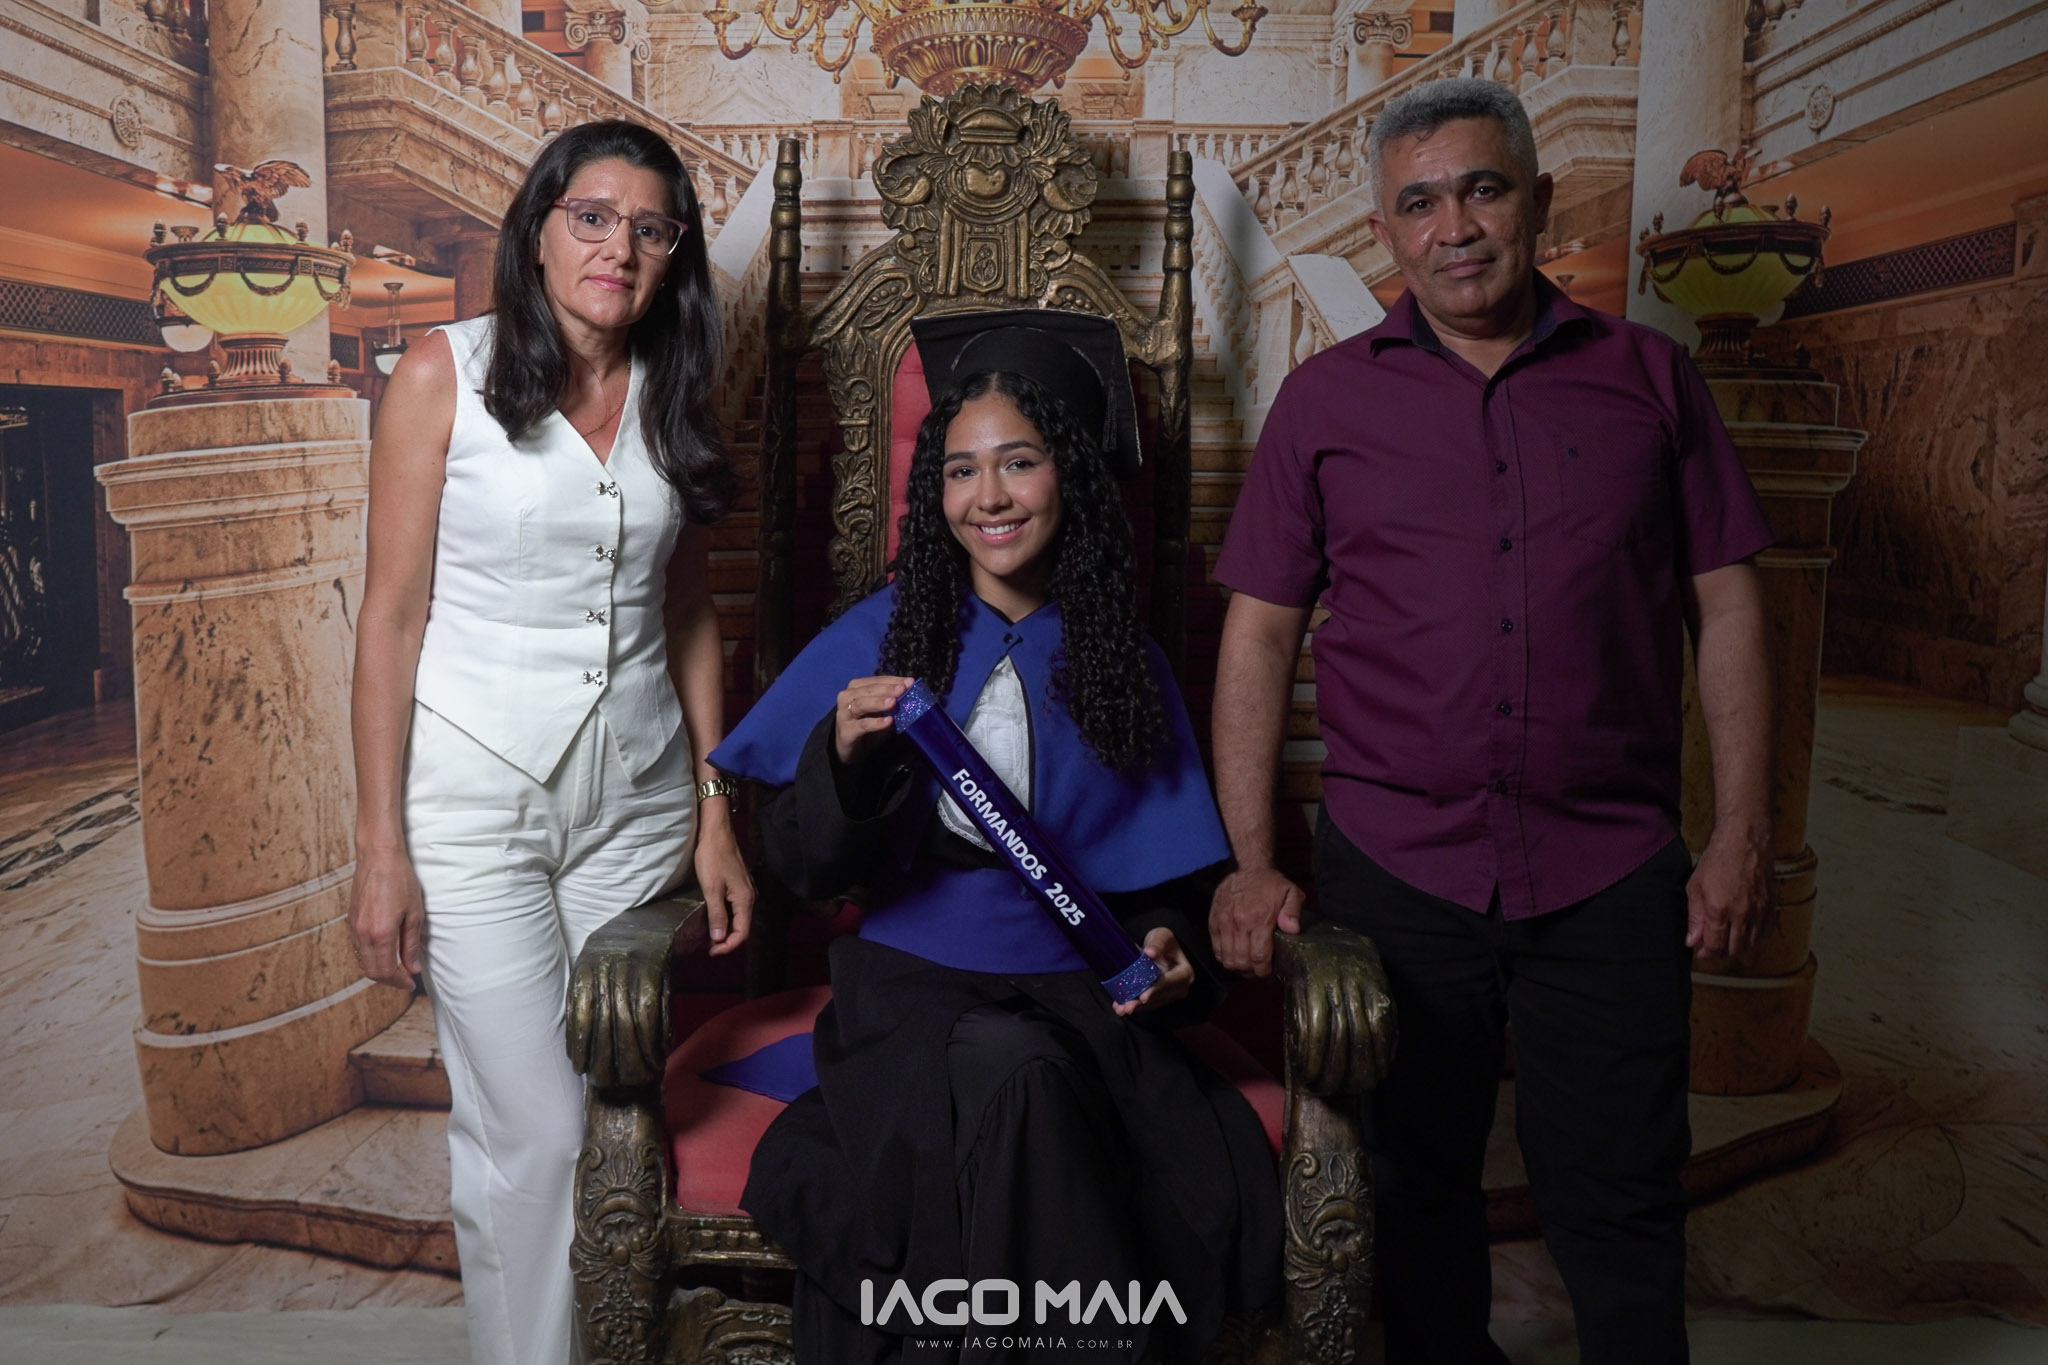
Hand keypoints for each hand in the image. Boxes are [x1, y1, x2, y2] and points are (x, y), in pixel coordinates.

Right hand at [349, 846, 424, 990]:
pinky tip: (385, 952)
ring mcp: (354, 927)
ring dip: (379, 969)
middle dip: (389, 979)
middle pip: (371, 971)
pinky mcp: (351, 920)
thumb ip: (411, 944)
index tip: (410, 984)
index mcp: (380, 934)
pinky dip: (371, 957)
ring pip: (363, 961)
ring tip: (398, 967)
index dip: (399, 982)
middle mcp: (363, 934)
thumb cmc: (400, 881)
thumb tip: (413, 968)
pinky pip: (358, 948)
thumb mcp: (414, 913)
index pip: (386, 971)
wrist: (378, 856)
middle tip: (406, 979)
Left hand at [694, 816, 754, 956]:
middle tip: (708, 947)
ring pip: (739, 918)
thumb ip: (716, 914)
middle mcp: (750, 897)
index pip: (742, 932)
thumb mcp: (711, 888)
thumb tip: (719, 938)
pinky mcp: (739, 885)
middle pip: (742, 927)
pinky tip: (714, 918)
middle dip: (726, 940)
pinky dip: (726, 918)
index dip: (728, 946)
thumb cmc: (713, 857)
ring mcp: (745, 890)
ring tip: (709, 937)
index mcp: (745, 899)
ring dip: (726, 930)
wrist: (716, 832)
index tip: (711, 952)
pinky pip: (735, 908)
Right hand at [834, 676, 911, 766]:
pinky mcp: (846, 731)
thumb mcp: (882, 713)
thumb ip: (893, 704)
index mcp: (856, 689)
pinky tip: (888, 722)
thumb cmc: (868, 728)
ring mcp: (844, 714)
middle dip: (887, 689)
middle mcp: (847, 698)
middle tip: (902, 689)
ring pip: (861, 704)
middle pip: (868, 690)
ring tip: (893, 702)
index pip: (876, 681)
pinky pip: (862, 725)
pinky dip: (875, 723)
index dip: (893, 680)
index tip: (909, 681)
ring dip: (878, 702)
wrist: (850, 751)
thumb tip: (911, 695)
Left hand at [1115, 928, 1194, 1016]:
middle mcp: (1180, 987)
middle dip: (1143, 1004)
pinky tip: (1120, 1008)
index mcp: (1184, 973)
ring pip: (1152, 1003)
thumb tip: (1150, 952)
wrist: (1159, 948)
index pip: (1170, 983)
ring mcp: (1170, 994)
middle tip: (1127, 1008)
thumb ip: (1158, 943)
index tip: (1143, 997)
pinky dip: (1134, 1006)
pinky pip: (1147, 1004)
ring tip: (1120, 1009)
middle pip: (1160, 997)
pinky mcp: (1160, 998)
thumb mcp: (1162, 936)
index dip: (1156, 990)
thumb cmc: (1163, 941)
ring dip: (1136, 1008)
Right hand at [1208, 865, 1304, 977]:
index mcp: (1260, 919)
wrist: (1246, 867)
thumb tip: (1292, 930)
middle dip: (1251, 972)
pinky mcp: (1213, 921)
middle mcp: (1239, 923)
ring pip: (1227, 959)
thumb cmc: (1271, 883)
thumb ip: (1293, 912)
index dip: (1263, 972)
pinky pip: (1216, 949)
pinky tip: (1235, 955)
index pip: (1259, 957)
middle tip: (1258, 971)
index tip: (1268, 974)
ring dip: (1237, 967)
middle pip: (1242, 962)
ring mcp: (1224, 923)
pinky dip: (1225, 958)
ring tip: (1247, 966)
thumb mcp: (1291, 892)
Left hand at [1686, 827, 1774, 961]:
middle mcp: (1742, 915)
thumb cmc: (1718, 860)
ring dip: (1737, 948)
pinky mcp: (1771, 907)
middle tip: (1711, 946)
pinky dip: (1756, 939)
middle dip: (1720, 953)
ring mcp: (1760, 912)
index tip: (1700, 951)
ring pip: (1751, 945)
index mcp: (1720, 911)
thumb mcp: (1695, 887)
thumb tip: (1692, 941)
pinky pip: (1766, 933)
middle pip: (1733, 950)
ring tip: (1726, 940)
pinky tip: (1746, 934)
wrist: (1745, 841)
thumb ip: (1694, 918)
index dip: (1706, 953)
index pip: (1715, 947)